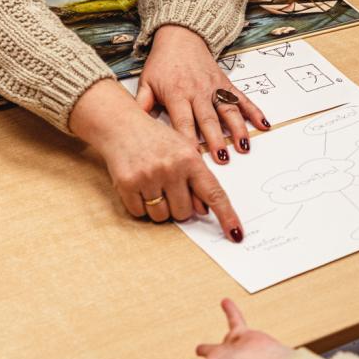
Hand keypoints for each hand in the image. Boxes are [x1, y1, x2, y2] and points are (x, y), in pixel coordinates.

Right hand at [70, 80, 245, 240]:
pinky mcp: (128, 183)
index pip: (214, 194)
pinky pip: (139, 213)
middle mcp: (171, 167)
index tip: (236, 234)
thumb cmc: (156, 140)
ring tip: (152, 184)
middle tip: (168, 187)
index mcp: (191, 158)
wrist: (121, 124)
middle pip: (184, 213)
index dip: (226, 216)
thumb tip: (203, 210)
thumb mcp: (182, 151)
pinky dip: (139, 205)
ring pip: (161, 216)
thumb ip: (195, 179)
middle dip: (178, 206)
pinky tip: (138, 185)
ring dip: (158, 208)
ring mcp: (149, 176)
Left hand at [136, 25, 268, 161]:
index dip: (188, 140)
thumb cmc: (162, 63)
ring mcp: (214, 87)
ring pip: (228, 110)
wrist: (180, 36)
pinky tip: (263, 124)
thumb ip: (142, 105)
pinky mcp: (226, 83)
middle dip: (216, 139)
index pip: (182, 122)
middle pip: (208, 119)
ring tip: (243, 146)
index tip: (192, 158)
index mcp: (176, 94)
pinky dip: (254, 111)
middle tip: (222, 158)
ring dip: (237, 128)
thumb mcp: (146, 82)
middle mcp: (197, 91)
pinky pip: (242, 98)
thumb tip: (132, 127)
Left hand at [168, 299, 292, 358]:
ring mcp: (233, 348)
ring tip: (203, 327)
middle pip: (208, 357)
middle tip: (195, 350)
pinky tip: (225, 302)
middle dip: (201, 354)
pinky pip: (234, 319)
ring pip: (221, 340)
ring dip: (213, 335)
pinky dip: (230, 310)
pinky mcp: (242, 335)